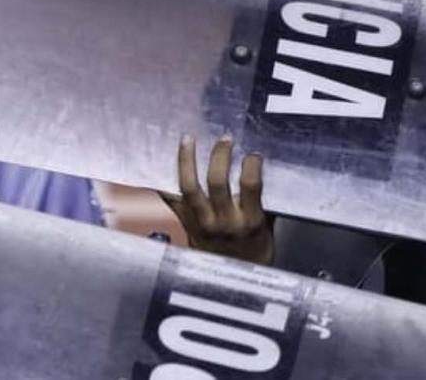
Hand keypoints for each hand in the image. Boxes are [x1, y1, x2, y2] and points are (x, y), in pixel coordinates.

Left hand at [163, 135, 273, 264]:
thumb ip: (261, 202)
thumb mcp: (267, 229)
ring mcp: (201, 223)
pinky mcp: (185, 225)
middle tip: (225, 138)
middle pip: (217, 182)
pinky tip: (157, 164)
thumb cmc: (254, 252)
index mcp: (250, 221)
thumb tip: (260, 170)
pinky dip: (162, 183)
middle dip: (220, 155)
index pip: (250, 186)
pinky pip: (170, 200)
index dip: (251, 165)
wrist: (232, 286)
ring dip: (187, 160)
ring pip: (189, 187)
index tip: (253, 153)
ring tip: (188, 139)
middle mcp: (224, 221)